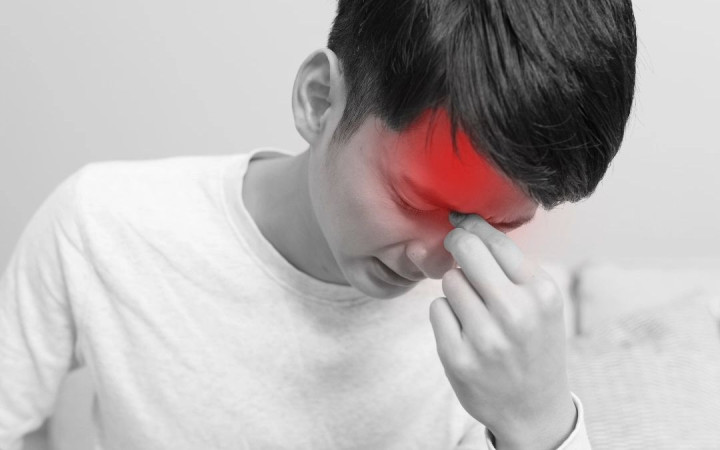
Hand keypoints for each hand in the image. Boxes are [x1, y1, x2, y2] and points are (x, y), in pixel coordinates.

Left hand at [429, 212, 576, 449]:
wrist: (533, 408)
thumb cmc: (535, 344)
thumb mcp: (543, 303)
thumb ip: (512, 267)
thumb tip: (468, 224)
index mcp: (542, 293)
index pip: (496, 241)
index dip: (473, 227)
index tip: (462, 222)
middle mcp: (515, 314)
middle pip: (465, 250)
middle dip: (457, 246)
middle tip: (456, 249)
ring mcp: (485, 338)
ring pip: (449, 281)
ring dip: (456, 288)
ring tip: (474, 307)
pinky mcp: (457, 358)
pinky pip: (437, 309)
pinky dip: (446, 314)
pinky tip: (463, 329)